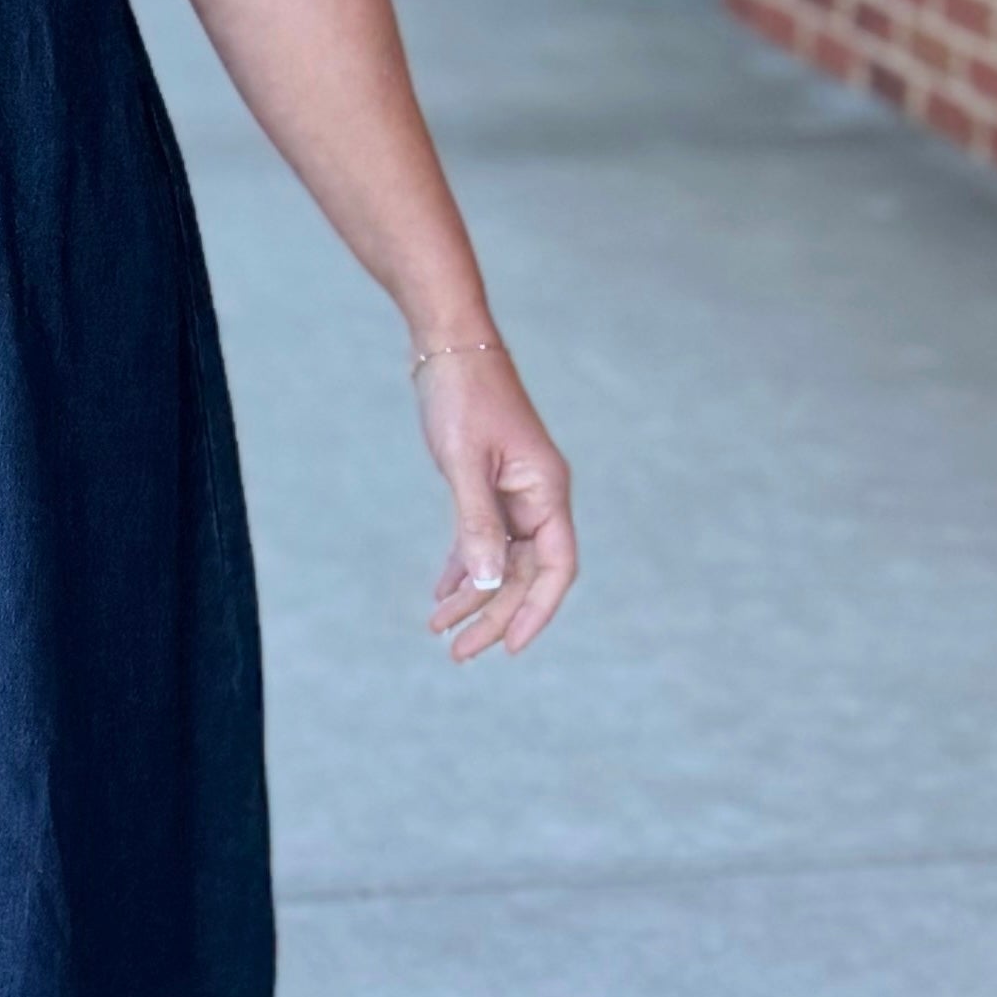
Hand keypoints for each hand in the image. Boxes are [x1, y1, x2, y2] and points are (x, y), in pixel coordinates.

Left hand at [415, 347, 574, 662]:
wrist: (447, 344)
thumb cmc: (461, 396)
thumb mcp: (463, 462)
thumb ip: (477, 523)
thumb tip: (489, 583)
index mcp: (546, 490)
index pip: (555, 567)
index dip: (538, 611)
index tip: (509, 647)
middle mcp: (538, 495)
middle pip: (525, 572)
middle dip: (493, 614)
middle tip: (458, 653)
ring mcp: (514, 490)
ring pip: (501, 559)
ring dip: (475, 595)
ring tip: (441, 630)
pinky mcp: (489, 482)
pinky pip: (483, 538)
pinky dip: (465, 565)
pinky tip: (443, 594)